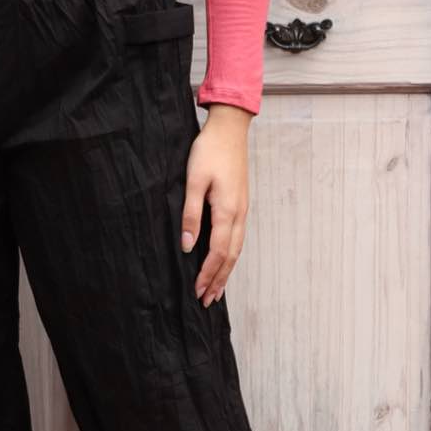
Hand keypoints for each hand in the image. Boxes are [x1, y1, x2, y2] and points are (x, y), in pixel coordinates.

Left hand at [181, 102, 252, 304]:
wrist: (230, 129)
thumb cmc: (209, 151)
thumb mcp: (194, 180)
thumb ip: (191, 214)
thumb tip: (188, 246)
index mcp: (227, 210)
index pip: (219, 252)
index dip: (208, 274)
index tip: (198, 291)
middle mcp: (239, 214)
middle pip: (231, 257)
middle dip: (219, 280)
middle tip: (207, 301)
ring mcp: (242, 209)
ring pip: (237, 249)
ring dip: (226, 271)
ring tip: (216, 289)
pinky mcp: (240, 204)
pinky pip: (238, 237)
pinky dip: (231, 256)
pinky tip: (224, 261)